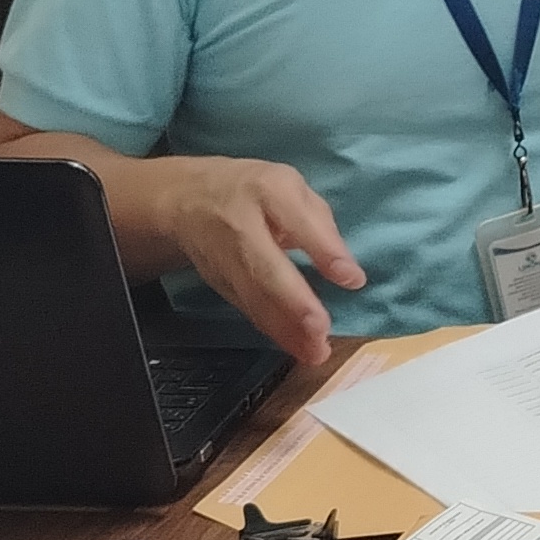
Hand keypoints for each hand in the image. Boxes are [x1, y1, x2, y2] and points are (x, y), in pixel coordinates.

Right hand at [133, 155, 365, 362]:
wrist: (186, 198)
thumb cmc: (254, 191)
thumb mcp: (291, 187)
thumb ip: (320, 225)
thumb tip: (346, 272)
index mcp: (266, 189)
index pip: (297, 219)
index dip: (324, 250)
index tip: (352, 279)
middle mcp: (239, 226)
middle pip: (265, 267)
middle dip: (293, 302)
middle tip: (321, 331)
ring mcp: (222, 259)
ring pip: (253, 298)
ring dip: (285, 329)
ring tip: (315, 352)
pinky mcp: (219, 284)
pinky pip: (248, 309)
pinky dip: (272, 331)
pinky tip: (297, 347)